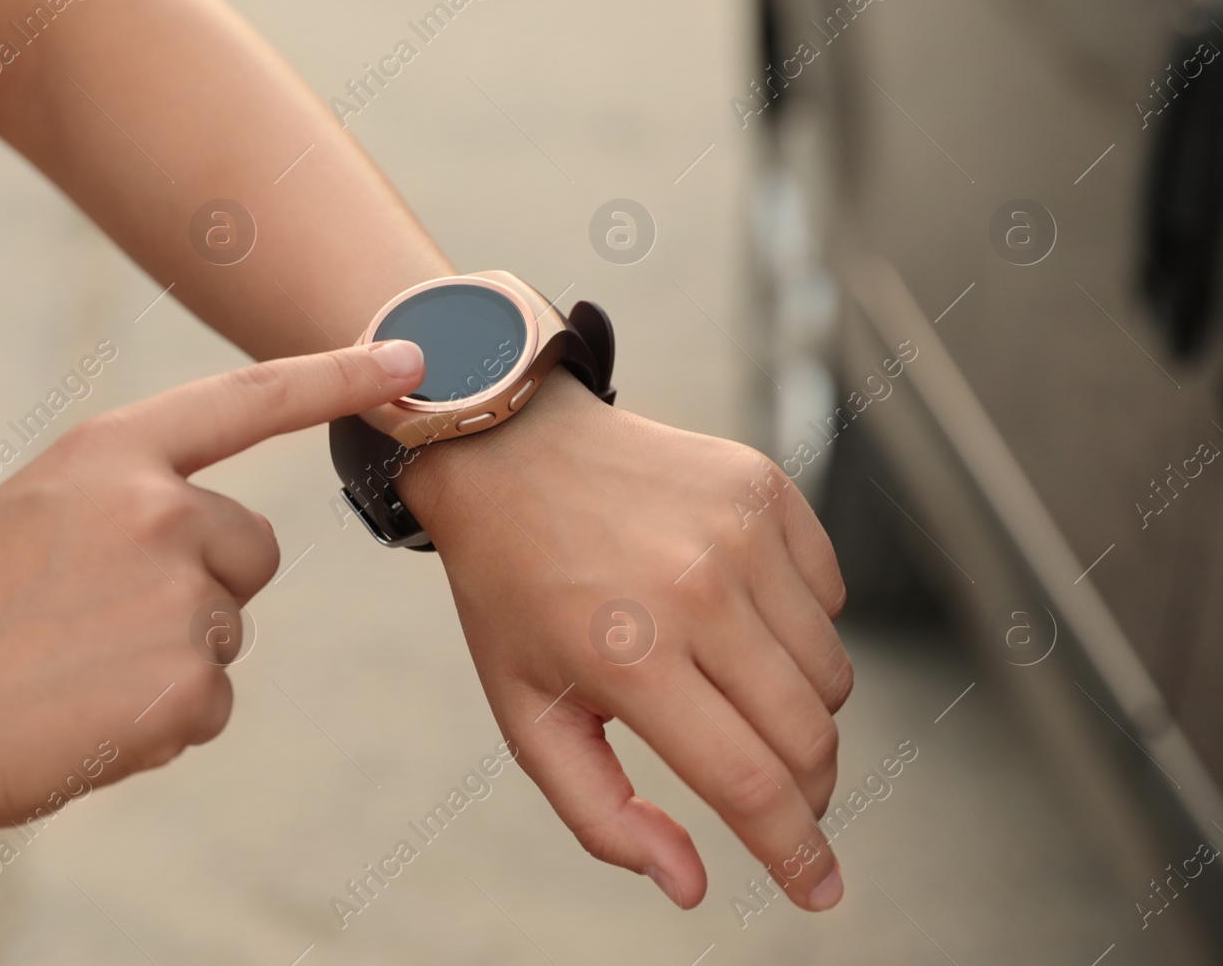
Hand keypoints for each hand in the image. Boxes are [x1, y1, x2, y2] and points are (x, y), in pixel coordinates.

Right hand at [0, 340, 424, 838]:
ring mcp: (180, 598)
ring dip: (172, 656)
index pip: (249, 400)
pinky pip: (213, 700)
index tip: (412, 358)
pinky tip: (87, 717)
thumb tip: (220, 545)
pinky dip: (164, 720)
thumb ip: (128, 502)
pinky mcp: (192, 688)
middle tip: (97, 623)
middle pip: (252, 548)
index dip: (337, 375)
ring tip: (72, 671)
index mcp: (109, 453)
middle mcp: (159, 510)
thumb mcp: (32, 515)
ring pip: (227, 627)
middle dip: (203, 584)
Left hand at [400, 369, 850, 911]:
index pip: (749, 783)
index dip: (796, 852)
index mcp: (631, 656)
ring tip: (727, 684)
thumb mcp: (527, 714)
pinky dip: (800, 627)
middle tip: (776, 797)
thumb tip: (690, 885)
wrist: (510, 449)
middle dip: (807, 792)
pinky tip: (734, 610)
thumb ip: (601, 814)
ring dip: (801, 708)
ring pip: (830, 673)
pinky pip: (832, 596)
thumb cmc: (515, 590)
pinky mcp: (766, 488)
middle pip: (809, 736)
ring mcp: (740, 531)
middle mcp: (697, 590)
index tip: (822, 892)